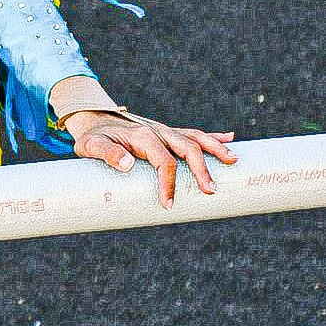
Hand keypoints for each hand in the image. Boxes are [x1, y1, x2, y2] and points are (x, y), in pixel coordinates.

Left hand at [64, 109, 235, 207]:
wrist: (92, 121)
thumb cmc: (93, 138)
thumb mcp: (92, 146)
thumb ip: (107, 153)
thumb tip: (128, 163)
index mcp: (143, 135)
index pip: (164, 160)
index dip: (168, 182)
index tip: (168, 204)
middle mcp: (157, 131)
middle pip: (187, 147)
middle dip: (201, 169)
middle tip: (211, 191)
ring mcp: (164, 131)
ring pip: (195, 137)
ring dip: (215, 148)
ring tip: (233, 160)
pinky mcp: (166, 133)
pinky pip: (192, 133)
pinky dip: (211, 136)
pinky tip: (229, 139)